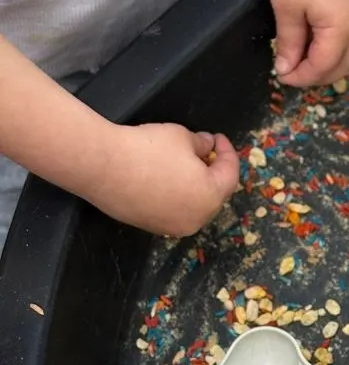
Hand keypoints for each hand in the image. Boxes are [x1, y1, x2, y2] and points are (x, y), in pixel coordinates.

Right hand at [87, 124, 239, 237]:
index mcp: (210, 196)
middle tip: (205, 152)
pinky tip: (166, 180)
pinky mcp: (153, 228)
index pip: (230, 176)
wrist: (102, 166)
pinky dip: (176, 197)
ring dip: (195, 187)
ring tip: (185, 165)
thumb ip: (200, 143)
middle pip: (214, 195)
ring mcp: (175, 227)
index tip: (218, 138)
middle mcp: (197, 218)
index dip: (228, 154)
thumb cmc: (147, 148)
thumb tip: (207, 146)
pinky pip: (173, 212)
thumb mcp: (180, 136)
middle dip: (212, 172)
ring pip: (194, 206)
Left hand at [269, 0, 348, 86]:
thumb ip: (288, 41)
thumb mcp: (286, 3)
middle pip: (345, 64)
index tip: (282, 76)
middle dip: (320, 75)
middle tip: (295, 73)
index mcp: (343, 27)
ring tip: (306, 61)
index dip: (303, 77)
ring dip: (331, 62)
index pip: (325, 65)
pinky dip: (339, 46)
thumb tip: (286, 68)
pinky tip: (320, 42)